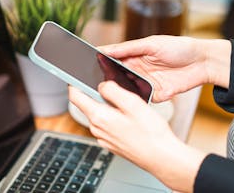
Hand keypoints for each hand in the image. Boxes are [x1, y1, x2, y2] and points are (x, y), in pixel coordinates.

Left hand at [69, 82, 205, 191]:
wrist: (161, 157)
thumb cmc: (150, 133)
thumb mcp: (132, 103)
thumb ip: (113, 90)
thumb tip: (102, 85)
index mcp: (99, 117)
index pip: (75, 97)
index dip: (73, 83)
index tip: (75, 75)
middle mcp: (97, 129)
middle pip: (87, 105)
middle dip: (95, 93)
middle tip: (112, 85)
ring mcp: (104, 138)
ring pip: (99, 115)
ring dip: (106, 106)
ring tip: (126, 103)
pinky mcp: (112, 144)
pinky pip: (107, 126)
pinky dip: (113, 118)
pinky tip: (129, 118)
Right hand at [99, 35, 230, 101]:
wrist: (203, 62)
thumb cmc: (179, 47)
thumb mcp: (151, 43)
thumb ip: (128, 48)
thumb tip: (106, 49)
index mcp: (135, 55)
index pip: (112, 59)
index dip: (100, 62)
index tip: (84, 64)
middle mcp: (138, 69)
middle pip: (116, 77)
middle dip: (105, 80)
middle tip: (92, 82)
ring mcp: (146, 83)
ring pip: (126, 90)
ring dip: (119, 92)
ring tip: (106, 93)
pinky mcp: (156, 95)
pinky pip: (142, 100)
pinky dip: (135, 101)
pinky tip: (127, 101)